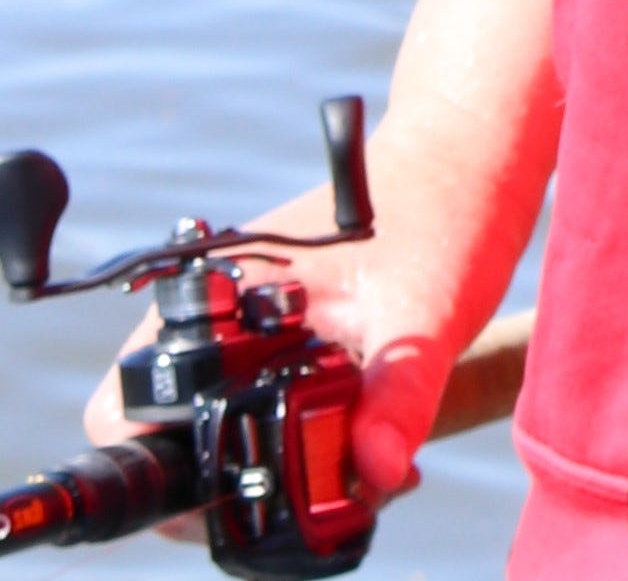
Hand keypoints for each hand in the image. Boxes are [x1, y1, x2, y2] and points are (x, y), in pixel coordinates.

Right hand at [82, 0, 558, 513]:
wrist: (478, 142)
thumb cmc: (448, 207)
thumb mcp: (428, 312)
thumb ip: (398, 398)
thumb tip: (377, 477)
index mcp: (221, 296)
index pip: (130, 405)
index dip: (166, 469)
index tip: (233, 502)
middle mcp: (220, 300)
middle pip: (170, 421)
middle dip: (225, 471)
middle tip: (307, 491)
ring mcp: (252, 305)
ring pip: (219, 407)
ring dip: (266, 450)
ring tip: (346, 465)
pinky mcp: (290, 312)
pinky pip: (262, 383)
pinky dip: (297, 420)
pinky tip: (360, 436)